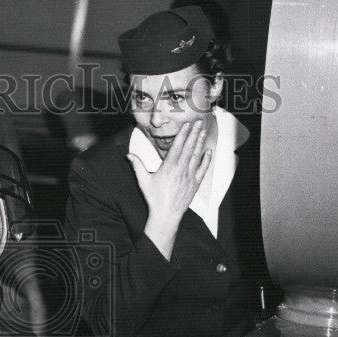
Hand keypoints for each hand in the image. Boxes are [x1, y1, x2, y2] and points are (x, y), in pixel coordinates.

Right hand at [127, 120, 211, 255]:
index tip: (187, 124)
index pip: (177, 145)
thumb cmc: (154, 199)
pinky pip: (203, 169)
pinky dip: (206, 159)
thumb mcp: (143, 181)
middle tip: (199, 121)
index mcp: (168, 167)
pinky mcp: (195, 183)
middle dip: (194, 133)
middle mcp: (181, 169)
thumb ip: (137, 166)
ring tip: (204, 131)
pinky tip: (209, 151)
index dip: (183, 133)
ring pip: (196, 155)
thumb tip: (128, 155)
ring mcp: (189, 176)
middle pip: (189, 147)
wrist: (166, 215)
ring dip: (200, 142)